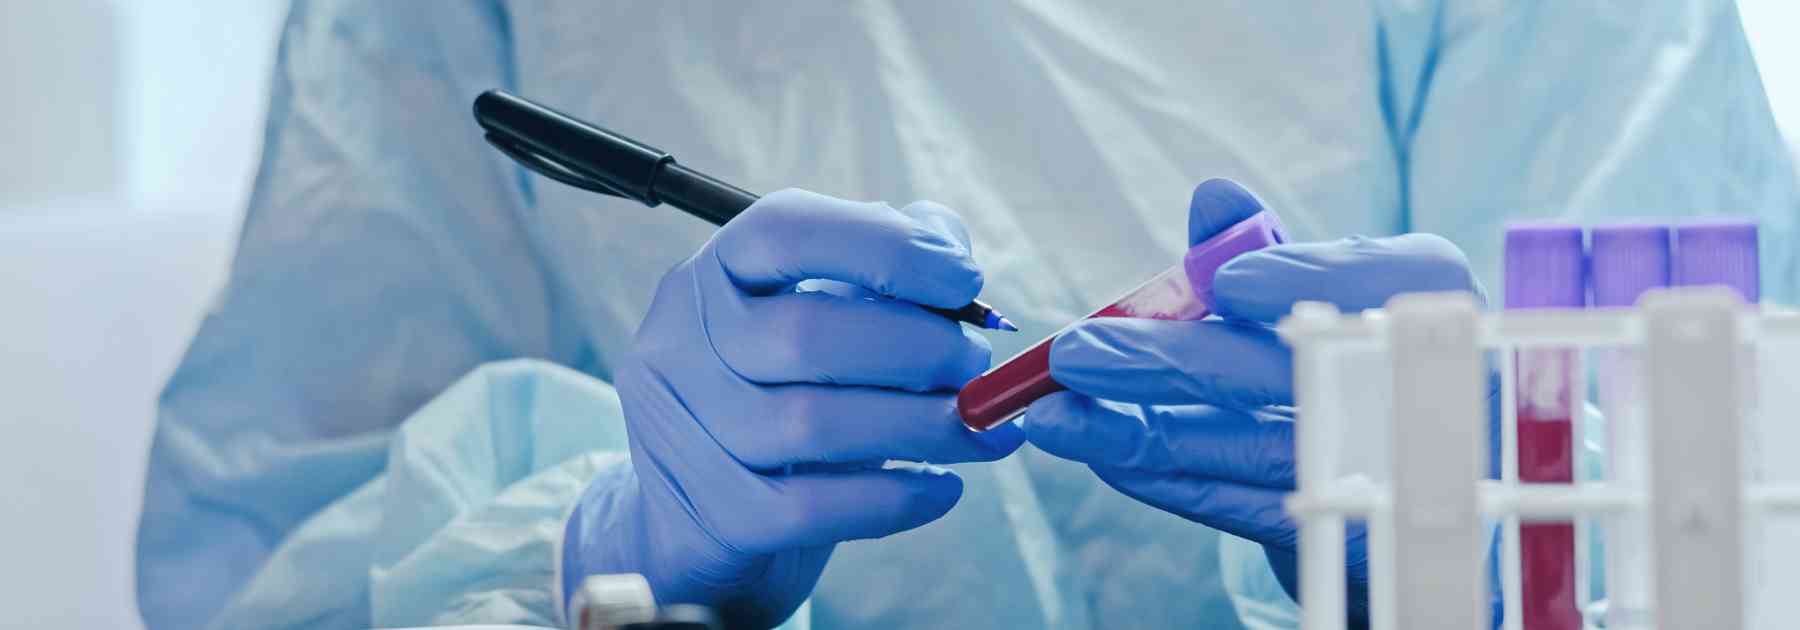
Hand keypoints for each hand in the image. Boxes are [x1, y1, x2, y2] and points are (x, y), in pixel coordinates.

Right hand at [563, 189, 1024, 627]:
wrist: (701, 515)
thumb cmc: (784, 393)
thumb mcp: (819, 314)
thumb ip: (885, 265)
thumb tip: (953, 253)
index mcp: (713, 273)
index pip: (785, 230)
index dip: (885, 245)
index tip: (964, 277)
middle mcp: (682, 343)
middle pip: (806, 333)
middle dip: (919, 346)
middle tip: (974, 364)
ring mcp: (686, 432)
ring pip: (815, 425)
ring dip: (923, 425)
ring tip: (978, 427)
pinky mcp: (714, 513)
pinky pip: (816, 506)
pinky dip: (896, 498)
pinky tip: (943, 487)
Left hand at [1023, 179, 1494, 625]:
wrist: (1400, 482)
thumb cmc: (1348, 357)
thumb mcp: (1316, 292)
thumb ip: (1266, 247)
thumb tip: (1214, 197)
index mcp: (1429, 303)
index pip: (1382, 281)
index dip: (1306, 278)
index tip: (1223, 283)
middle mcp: (1424, 389)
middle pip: (1293, 375)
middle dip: (1173, 361)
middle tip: (1077, 350)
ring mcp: (1389, 473)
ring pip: (1252, 449)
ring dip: (1141, 432)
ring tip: (1054, 412)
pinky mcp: (1346, 536)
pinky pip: (1238, 505)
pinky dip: (1164, 474)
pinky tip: (1099, 449)